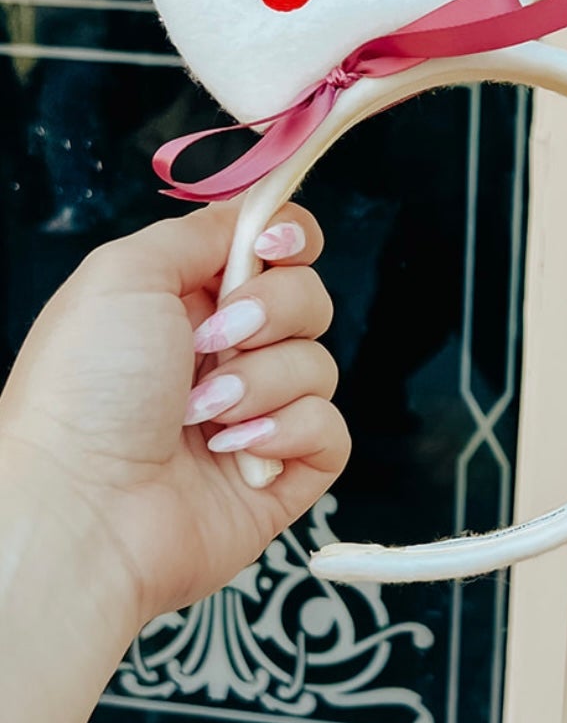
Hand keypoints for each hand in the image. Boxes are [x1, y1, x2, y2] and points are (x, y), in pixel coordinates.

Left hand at [0, 200, 348, 649]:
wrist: (81, 508)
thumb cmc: (82, 393)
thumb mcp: (123, 273)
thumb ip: (197, 232)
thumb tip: (254, 214)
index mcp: (182, 303)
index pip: (271, 249)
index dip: (287, 238)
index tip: (270, 246)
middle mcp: (222, 356)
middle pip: (308, 300)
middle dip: (271, 312)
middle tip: (212, 343)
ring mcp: (254, 416)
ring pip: (320, 366)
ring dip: (262, 383)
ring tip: (202, 416)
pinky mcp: (281, 474)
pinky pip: (330, 431)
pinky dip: (287, 432)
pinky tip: (233, 452)